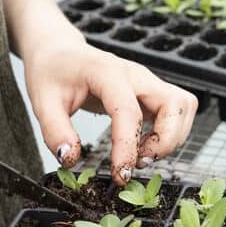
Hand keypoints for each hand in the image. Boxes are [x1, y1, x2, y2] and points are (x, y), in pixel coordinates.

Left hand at [25, 42, 196, 185]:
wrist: (59, 52)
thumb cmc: (51, 73)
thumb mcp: (42, 102)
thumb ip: (55, 132)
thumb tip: (70, 159)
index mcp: (107, 73)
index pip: (128, 112)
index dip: (127, 147)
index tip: (120, 174)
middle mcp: (136, 74)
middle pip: (176, 104)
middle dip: (166, 141)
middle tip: (139, 163)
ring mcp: (147, 82)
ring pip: (183, 107)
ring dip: (172, 138)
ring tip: (141, 156)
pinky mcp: (150, 92)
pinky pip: (177, 111)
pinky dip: (170, 133)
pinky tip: (143, 147)